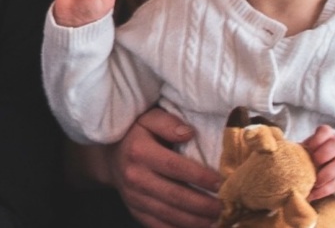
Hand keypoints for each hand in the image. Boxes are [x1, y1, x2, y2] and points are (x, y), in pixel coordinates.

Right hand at [111, 108, 219, 227]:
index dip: (199, 176)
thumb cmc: (136, 133)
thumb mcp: (148, 118)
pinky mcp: (135, 212)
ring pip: (169, 215)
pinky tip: (197, 227)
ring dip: (195, 221)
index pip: (174, 167)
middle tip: (224, 207)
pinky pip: (159, 226)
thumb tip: (189, 133)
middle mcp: (134, 176)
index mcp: (139, 151)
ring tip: (217, 220)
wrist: (110, 156)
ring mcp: (133, 198)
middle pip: (174, 196)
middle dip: (203, 205)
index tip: (220, 182)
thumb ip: (168, 122)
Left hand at [302, 125, 334, 200]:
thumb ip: (299, 148)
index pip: (326, 131)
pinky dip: (325, 190)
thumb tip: (273, 146)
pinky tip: (313, 194)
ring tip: (314, 181)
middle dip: (324, 153)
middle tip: (314, 161)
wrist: (330, 167)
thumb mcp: (307, 149)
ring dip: (326, 173)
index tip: (309, 147)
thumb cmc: (313, 155)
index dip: (318, 139)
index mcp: (327, 136)